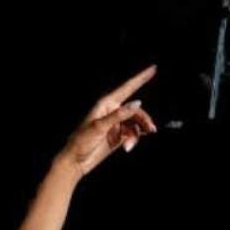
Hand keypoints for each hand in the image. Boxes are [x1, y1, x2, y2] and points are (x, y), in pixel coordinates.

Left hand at [53, 65, 158, 179]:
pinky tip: (128, 147)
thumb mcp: (100, 126)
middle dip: (144, 119)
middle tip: (151, 129)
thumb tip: (136, 103)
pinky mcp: (119, 136)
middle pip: (136, 110)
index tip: (153, 69)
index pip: (127, 88)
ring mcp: (116, 124)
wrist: (76, 161)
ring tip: (132, 144)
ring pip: (136, 123)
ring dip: (138, 132)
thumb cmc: (82, 141)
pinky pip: (133, 133)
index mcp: (106, 104)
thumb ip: (119, 115)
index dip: (141, 78)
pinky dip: (133, 140)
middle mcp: (112, 112)